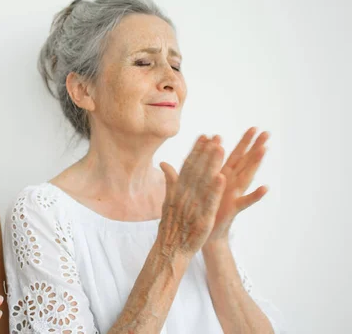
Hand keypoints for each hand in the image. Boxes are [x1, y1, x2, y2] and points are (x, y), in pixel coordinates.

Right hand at [158, 135, 226, 255]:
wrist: (170, 248)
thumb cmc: (171, 225)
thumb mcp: (168, 199)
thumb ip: (169, 181)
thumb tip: (164, 163)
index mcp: (178, 189)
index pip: (188, 166)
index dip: (196, 151)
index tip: (204, 136)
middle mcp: (185, 194)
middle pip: (196, 170)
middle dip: (206, 152)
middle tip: (216, 137)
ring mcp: (193, 206)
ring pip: (204, 182)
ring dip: (211, 165)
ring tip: (220, 149)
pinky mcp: (202, 218)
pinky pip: (209, 202)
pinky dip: (215, 190)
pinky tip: (221, 177)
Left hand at [204, 128, 268, 246]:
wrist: (205, 233)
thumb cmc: (203, 209)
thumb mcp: (199, 185)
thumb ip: (199, 168)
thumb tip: (197, 154)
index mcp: (223, 177)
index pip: (235, 156)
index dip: (243, 142)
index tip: (253, 128)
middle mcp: (231, 184)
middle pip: (244, 162)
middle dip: (254, 146)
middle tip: (266, 132)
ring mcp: (233, 195)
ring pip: (246, 176)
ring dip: (255, 163)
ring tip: (265, 149)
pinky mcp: (232, 209)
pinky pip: (245, 201)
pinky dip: (255, 195)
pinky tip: (265, 187)